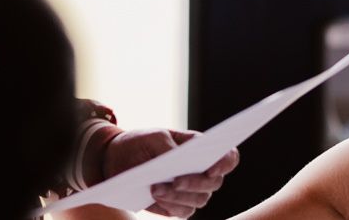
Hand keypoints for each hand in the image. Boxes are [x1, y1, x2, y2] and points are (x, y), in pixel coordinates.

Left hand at [102, 128, 239, 217]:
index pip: (228, 157)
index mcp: (203, 148)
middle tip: (176, 181)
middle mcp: (203, 171)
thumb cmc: (143, 142)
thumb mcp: (154, 137)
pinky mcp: (178, 206)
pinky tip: (155, 197)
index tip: (212, 168)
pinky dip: (171, 206)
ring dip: (178, 196)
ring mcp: (192, 191)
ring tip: (155, 188)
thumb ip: (169, 147)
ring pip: (199, 200)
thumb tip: (178, 160)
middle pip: (214, 183)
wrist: (120, 160)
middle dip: (195, 183)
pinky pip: (184, 212)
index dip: (225, 163)